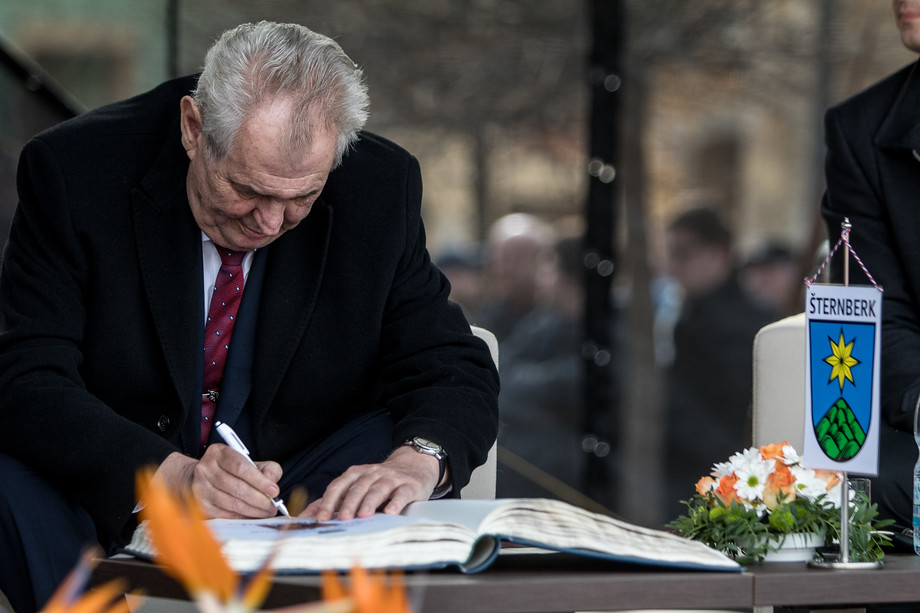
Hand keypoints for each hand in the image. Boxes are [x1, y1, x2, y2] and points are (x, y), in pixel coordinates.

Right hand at [155, 447, 283, 518]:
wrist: (200, 478)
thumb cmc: (231, 470)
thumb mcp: (250, 462)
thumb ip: (266, 468)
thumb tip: (272, 482)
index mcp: (219, 453)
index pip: (241, 467)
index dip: (259, 480)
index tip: (274, 491)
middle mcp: (206, 469)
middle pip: (237, 487)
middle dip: (259, 499)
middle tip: (273, 507)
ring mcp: (201, 487)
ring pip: (231, 503)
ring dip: (253, 510)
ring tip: (266, 512)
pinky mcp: (200, 504)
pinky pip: (225, 514)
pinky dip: (242, 517)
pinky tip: (252, 516)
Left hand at [303, 445, 439, 520]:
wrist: (413, 464)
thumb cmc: (380, 480)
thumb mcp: (356, 485)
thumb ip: (333, 499)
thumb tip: (307, 515)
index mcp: (356, 474)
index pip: (339, 486)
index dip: (329, 501)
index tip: (321, 518)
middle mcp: (372, 474)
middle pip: (358, 488)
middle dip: (348, 503)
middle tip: (342, 518)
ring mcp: (391, 479)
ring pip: (378, 489)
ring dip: (370, 502)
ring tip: (364, 515)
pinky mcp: (409, 486)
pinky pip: (401, 493)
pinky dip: (396, 502)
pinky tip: (391, 512)